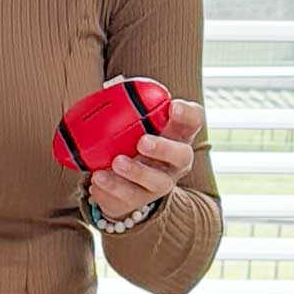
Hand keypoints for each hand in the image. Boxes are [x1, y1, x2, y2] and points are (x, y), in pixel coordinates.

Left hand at [88, 97, 203, 222]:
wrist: (120, 186)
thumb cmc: (130, 145)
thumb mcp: (133, 126)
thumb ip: (127, 111)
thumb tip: (107, 94)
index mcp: (176, 135)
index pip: (193, 121)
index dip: (188, 114)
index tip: (173, 106)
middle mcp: (175, 161)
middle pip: (182, 155)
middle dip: (164, 148)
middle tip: (142, 141)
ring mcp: (160, 182)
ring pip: (158, 181)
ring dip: (137, 171)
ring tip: (116, 161)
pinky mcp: (141, 200)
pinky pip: (130, 195)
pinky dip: (113, 186)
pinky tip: (99, 177)